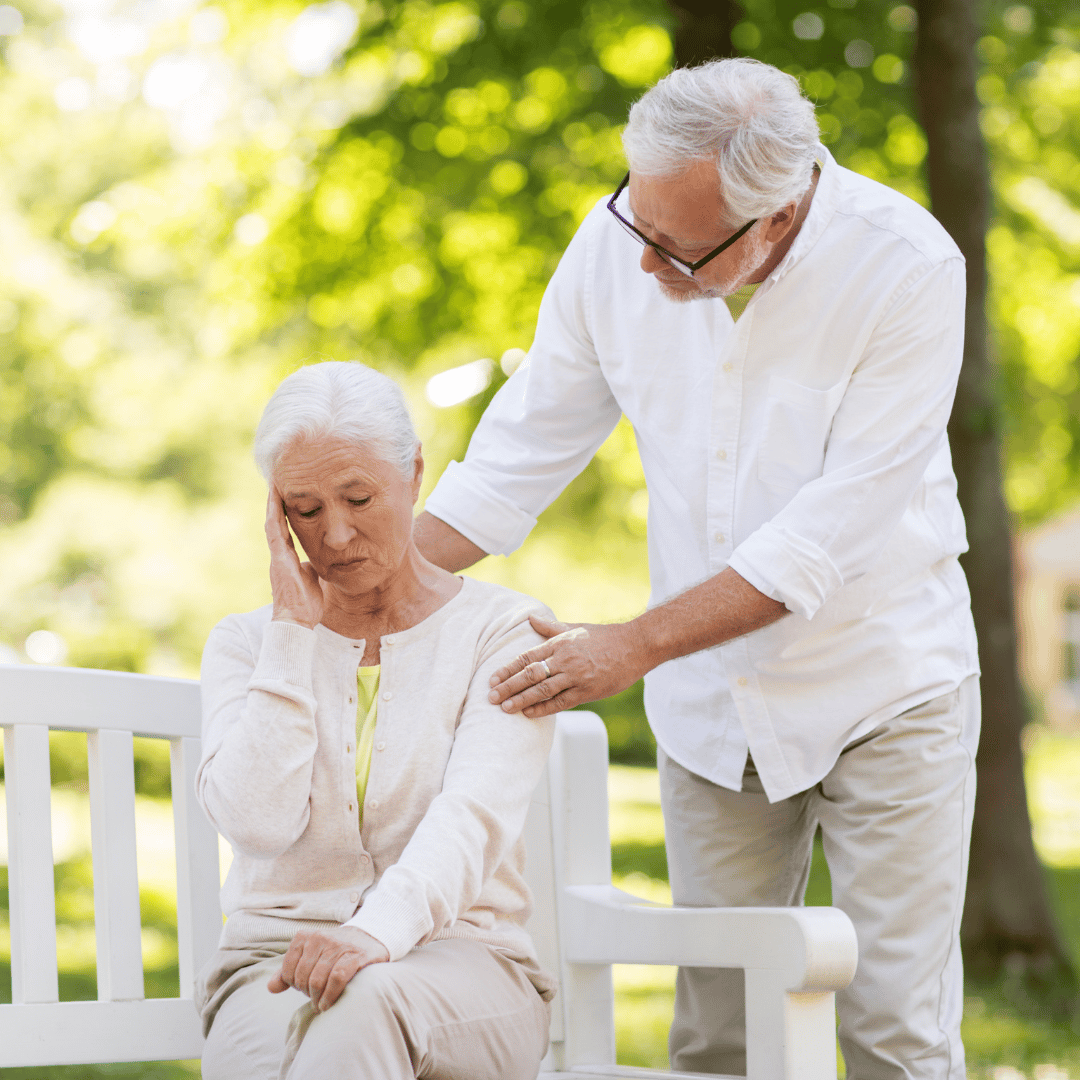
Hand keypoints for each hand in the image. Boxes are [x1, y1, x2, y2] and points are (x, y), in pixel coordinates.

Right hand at [266, 487, 323, 629]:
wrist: (297, 620)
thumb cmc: (306, 604)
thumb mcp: (313, 579)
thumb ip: (312, 567)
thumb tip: (318, 559)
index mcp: (288, 559)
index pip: (286, 530)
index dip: (286, 514)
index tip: (288, 497)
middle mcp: (280, 555)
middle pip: (276, 523)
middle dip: (276, 504)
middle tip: (277, 484)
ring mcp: (277, 556)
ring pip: (272, 524)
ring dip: (272, 505)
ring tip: (274, 485)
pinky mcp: (278, 559)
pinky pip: (274, 531)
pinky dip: (274, 514)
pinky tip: (274, 499)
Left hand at [267, 926, 388, 1010]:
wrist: (368, 938)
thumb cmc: (333, 952)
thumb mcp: (309, 956)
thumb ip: (288, 971)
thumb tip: (271, 988)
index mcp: (305, 936)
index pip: (288, 971)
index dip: (294, 985)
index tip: (303, 988)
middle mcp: (320, 937)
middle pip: (303, 978)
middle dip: (307, 993)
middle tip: (315, 997)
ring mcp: (339, 945)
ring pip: (318, 980)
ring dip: (318, 999)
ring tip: (321, 1004)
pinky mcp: (356, 956)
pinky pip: (337, 979)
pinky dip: (330, 995)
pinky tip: (328, 1003)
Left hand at [488, 616, 647, 717]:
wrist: (635, 646)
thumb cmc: (604, 637)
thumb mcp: (575, 628)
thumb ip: (550, 627)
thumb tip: (529, 618)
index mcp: (559, 643)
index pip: (527, 657)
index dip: (507, 669)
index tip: (492, 679)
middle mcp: (565, 659)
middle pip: (529, 674)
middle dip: (508, 686)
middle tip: (491, 697)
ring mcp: (576, 676)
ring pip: (542, 689)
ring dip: (521, 699)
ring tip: (504, 708)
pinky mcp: (588, 691)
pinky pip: (561, 702)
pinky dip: (543, 708)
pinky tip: (529, 713)